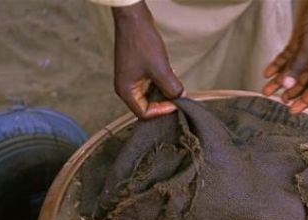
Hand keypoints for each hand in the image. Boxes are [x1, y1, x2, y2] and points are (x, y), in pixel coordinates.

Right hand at [112, 1, 183, 119]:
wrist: (134, 18)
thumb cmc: (141, 42)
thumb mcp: (160, 69)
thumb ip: (172, 88)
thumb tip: (181, 98)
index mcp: (126, 91)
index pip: (145, 114)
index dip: (162, 111)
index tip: (177, 103)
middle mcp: (126, 88)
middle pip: (148, 105)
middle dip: (164, 101)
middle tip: (179, 95)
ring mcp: (131, 79)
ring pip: (152, 94)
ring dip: (165, 90)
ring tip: (175, 82)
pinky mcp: (137, 71)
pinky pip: (151, 83)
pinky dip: (162, 82)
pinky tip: (171, 74)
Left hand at [262, 0, 307, 113]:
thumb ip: (298, 63)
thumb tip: (287, 85)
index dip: (305, 101)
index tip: (292, 111)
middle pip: (302, 82)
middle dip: (290, 92)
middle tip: (277, 101)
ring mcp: (307, 49)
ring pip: (292, 70)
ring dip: (279, 81)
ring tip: (266, 91)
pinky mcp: (299, 39)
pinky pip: (287, 56)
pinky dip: (277, 65)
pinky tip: (267, 72)